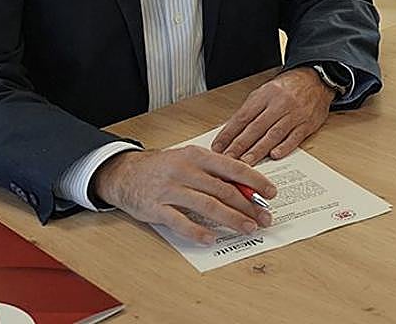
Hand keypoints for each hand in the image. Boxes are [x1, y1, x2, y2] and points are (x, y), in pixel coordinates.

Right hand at [93, 146, 275, 244]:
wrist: (125, 173)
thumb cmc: (164, 167)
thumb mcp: (191, 160)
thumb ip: (215, 172)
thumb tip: (246, 188)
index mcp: (197, 155)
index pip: (233, 168)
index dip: (255, 181)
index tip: (271, 193)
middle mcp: (185, 170)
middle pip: (223, 190)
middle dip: (248, 206)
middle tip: (264, 218)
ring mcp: (169, 189)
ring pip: (207, 205)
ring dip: (230, 219)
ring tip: (247, 228)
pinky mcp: (155, 207)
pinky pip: (180, 222)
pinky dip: (197, 231)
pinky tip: (212, 239)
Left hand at [210, 67, 334, 163]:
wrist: (315, 80)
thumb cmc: (288, 88)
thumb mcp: (265, 92)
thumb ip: (250, 111)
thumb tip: (232, 132)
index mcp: (265, 95)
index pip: (243, 117)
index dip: (229, 133)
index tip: (218, 147)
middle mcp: (279, 104)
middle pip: (256, 127)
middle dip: (239, 145)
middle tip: (227, 159)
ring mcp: (294, 114)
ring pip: (273, 134)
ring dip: (258, 150)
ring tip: (245, 163)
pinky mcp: (307, 124)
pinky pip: (295, 137)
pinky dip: (284, 147)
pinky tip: (274, 156)